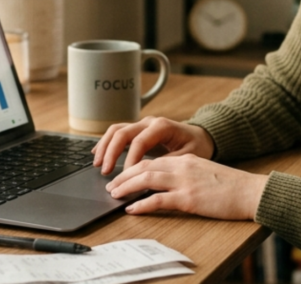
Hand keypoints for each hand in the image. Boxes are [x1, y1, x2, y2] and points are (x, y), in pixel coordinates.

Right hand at [92, 117, 214, 174]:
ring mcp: (142, 124)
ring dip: (105, 146)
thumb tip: (149, 175)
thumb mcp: (187, 156)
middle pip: (123, 133)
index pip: (139, 142)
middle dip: (111, 152)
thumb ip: (168, 163)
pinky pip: (118, 132)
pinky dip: (107, 142)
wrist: (202, 136)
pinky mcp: (138, 130)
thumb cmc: (196, 146)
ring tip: (98, 164)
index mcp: (162, 126)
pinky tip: (98, 154)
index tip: (127, 177)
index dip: (130, 160)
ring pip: (116, 130)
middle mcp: (149, 122)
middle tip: (105, 171)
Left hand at [106, 154, 269, 219]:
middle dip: (124, 176)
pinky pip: (158, 199)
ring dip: (127, 187)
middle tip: (112, 185)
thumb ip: (185, 173)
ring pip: (146, 179)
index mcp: (186, 159)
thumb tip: (165, 183)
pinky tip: (132, 208)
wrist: (250, 191)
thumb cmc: (230, 186)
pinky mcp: (189, 198)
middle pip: (144, 167)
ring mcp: (185, 182)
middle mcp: (182, 166)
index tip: (121, 176)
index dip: (133, 168)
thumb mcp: (204, 172)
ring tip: (115, 194)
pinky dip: (142, 203)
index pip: (152, 160)